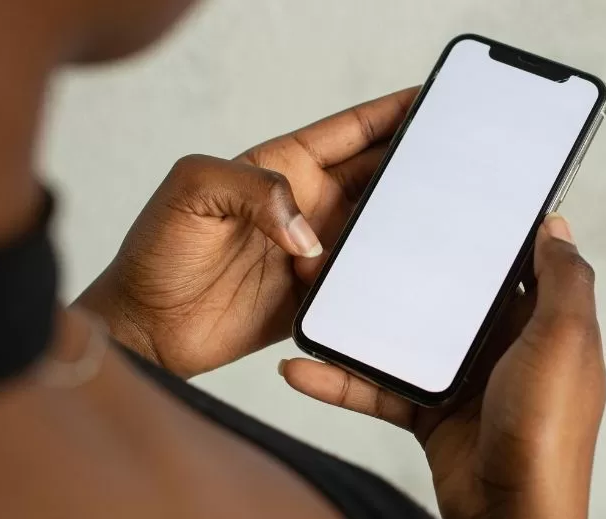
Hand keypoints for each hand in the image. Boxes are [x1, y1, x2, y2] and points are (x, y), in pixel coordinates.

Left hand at [75, 88, 418, 377]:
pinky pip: (364, 279)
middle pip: (377, 176)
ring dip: (406, 223)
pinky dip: (387, 276)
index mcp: (284, 165)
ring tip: (445, 218)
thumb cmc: (157, 254)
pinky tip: (411, 273)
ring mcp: (317, 249)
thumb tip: (309, 235)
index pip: (352, 131)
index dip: (393, 114)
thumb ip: (253, 188)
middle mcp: (307, 204)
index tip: (432, 102)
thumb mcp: (193, 191)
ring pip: (378, 227)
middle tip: (455, 163)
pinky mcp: (320, 294)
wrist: (149, 330)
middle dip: (415, 166)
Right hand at [280, 214, 605, 518]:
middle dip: (410, 269)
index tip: (447, 201)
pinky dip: (344, 381)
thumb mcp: (564, 342)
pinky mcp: (432, 414)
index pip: (516, 263)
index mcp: (544, 322)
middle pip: (453, 295)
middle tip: (363, 240)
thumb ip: (564, 282)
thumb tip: (556, 226)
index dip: (487, 232)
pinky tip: (302, 370)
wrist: (511, 516)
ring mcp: (467, 380)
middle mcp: (507, 346)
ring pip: (408, 338)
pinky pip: (382, 389)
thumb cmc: (547, 432)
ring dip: (362, 325)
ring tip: (318, 297)